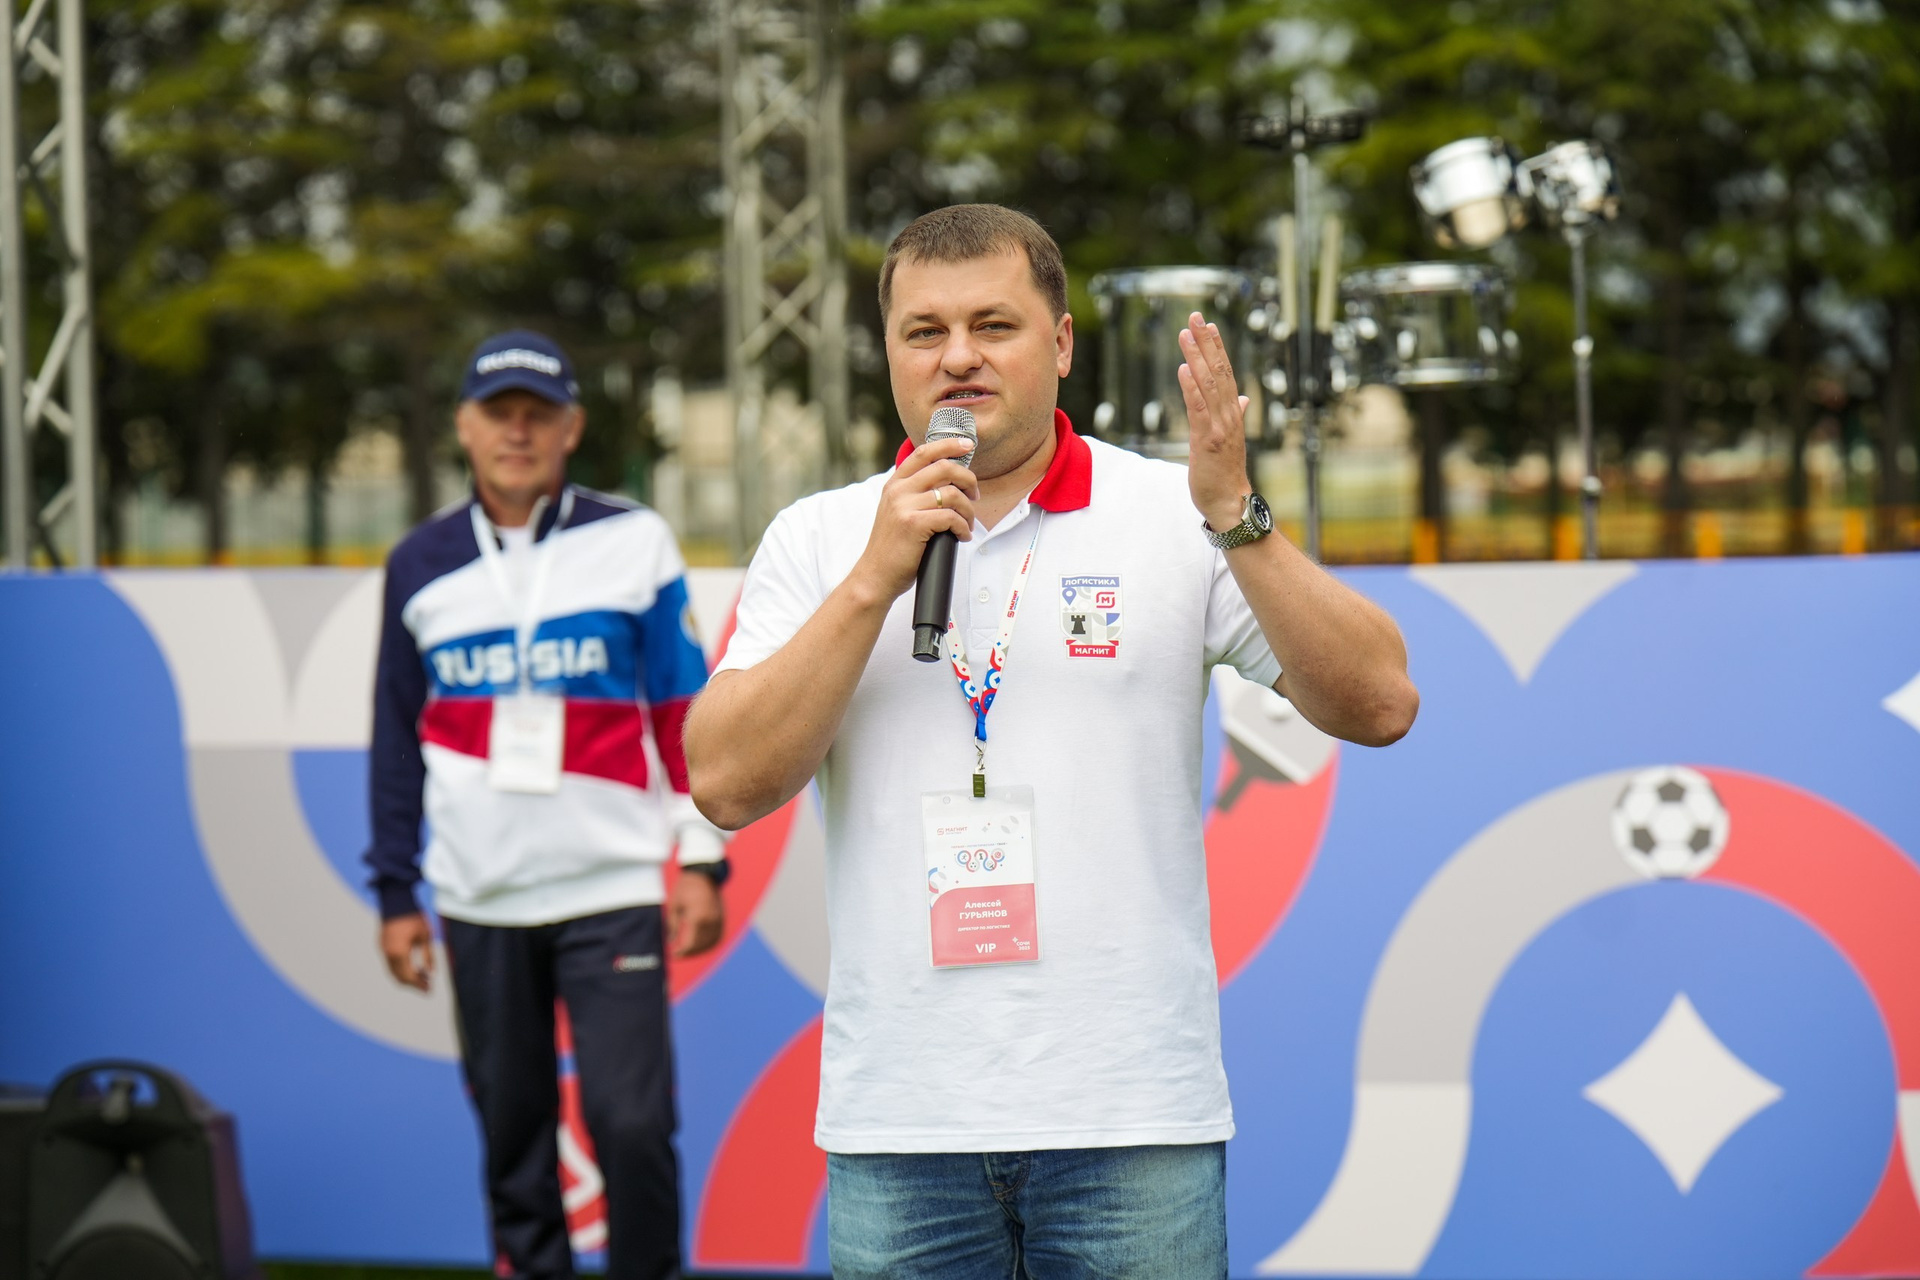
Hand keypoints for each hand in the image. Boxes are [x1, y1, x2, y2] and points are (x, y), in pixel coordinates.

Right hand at [381, 913, 434, 991]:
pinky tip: (414, 968)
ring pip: (394, 972)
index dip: (420, 985)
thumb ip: (429, 955)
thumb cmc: (413, 916)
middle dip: (414, 984)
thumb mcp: (426, 936)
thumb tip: (432, 973)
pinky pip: (391, 964)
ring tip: (423, 978)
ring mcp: (383, 950)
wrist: (395, 900)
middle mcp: (388, 954)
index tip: (430, 990)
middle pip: (400, 977)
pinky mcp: (382, 945)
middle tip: (428, 987)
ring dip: (407, 977)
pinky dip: (402, 969)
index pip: (409, 976)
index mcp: (399, 952)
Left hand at [668, 870, 725, 957]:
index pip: (690, 943)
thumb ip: (673, 925)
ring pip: (711, 943)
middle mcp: (710, 921)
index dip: (681, 952)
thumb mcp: (674, 906)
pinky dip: (709, 944)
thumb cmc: (685, 887)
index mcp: (697, 917)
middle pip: (700, 945)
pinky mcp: (721, 917)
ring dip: (700, 950)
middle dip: (689, 952)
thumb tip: (671, 942)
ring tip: (688, 951)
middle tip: (678, 954)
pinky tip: (700, 945)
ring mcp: (718, 919)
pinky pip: (717, 936)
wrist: (703, 873)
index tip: (673, 955)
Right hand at [848, 435, 980, 603]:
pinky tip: (961, 536)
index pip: (924, 452)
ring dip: (969, 510)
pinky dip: (963, 528)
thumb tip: (950, 482)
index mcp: (895, 484)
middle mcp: (898, 491)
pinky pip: (951, 517)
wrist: (876, 575)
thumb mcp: (896, 511)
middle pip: (944, 468)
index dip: (949, 444)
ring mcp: (905, 506)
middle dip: (968, 480)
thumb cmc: (893, 547)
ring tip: (967, 524)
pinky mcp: (914, 524)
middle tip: (975, 495)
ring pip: (953, 494)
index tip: (967, 444)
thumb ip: (914, 493)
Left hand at [1177, 311, 1254, 531]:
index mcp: (1232, 413)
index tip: (1209, 325)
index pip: (1225, 373)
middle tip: (1196, 317)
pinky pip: (1198, 409)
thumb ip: (1234, 414)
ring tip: (1185, 334)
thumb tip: (1241, 397)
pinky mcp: (1206, 440)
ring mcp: (1219, 426)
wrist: (1229, 503)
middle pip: (1218, 371)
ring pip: (1208, 384)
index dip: (1217, 348)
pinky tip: (1184, 369)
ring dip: (1196, 357)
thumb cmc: (1225, 473)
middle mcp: (1228, 415)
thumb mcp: (1230, 439)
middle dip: (1206, 343)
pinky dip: (1191, 387)